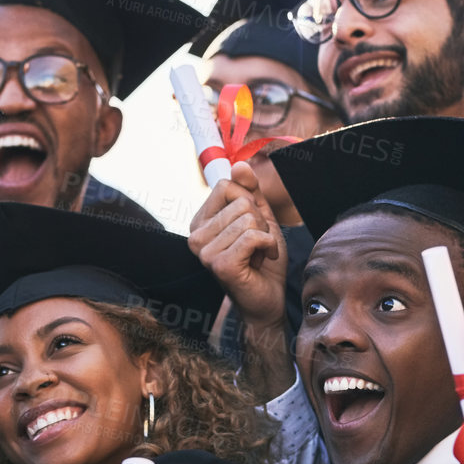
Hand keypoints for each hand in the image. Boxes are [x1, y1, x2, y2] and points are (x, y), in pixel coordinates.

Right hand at [188, 162, 286, 331]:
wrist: (267, 299)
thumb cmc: (261, 260)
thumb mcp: (260, 218)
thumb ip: (250, 191)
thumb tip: (239, 164)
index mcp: (200, 221)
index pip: (225, 185)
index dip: (249, 202)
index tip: (251, 227)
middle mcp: (195, 235)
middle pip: (240, 200)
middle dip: (260, 221)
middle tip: (256, 245)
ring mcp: (205, 252)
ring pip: (248, 218)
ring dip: (265, 236)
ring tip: (258, 254)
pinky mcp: (220, 265)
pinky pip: (253, 236)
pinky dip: (268, 246)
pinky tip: (262, 261)